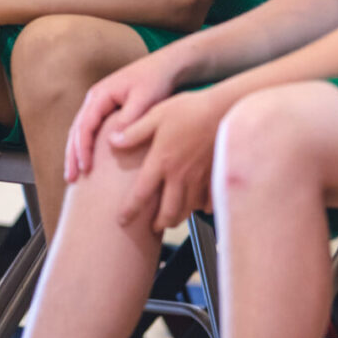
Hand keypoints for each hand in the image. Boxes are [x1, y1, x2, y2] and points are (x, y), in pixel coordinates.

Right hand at [65, 51, 184, 181]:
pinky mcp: (106, 111)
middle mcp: (94, 100)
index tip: (86, 168)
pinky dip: (86, 148)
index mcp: (99, 95)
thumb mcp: (144, 99)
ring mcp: (98, 105)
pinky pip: (91, 132)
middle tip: (70, 178)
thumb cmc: (155, 81)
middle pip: (76, 131)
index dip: (83, 148)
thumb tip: (113, 141)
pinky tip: (87, 163)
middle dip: (72, 155)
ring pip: (80, 132)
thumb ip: (129, 119)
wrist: (165, 67)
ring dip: (76, 153)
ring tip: (73, 177)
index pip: (84, 126)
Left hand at [113, 91, 220, 231]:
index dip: (130, 211)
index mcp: (161, 162)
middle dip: (160, 223)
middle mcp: (180, 175)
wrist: (225, 109)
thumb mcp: (155, 115)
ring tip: (173, 220)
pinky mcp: (216, 176)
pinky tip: (199, 206)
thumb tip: (112, 141)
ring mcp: (200, 178)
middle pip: (168, 211)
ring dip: (179, 218)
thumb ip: (133, 132)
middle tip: (153, 227)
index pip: (140, 194)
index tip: (122, 220)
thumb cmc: (190, 110)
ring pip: (188, 209)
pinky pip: (208, 201)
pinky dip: (202, 207)